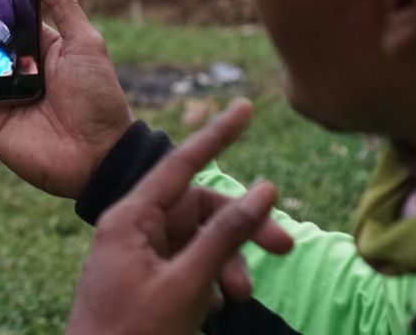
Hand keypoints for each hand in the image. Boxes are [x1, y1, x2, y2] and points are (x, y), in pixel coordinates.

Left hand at [66, 100, 292, 334]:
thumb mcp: (187, 284)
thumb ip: (225, 235)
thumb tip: (264, 191)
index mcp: (129, 218)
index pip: (182, 163)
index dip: (218, 134)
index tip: (247, 106)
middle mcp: (132, 229)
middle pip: (199, 208)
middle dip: (241, 227)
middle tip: (286, 246)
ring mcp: (139, 257)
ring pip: (200, 240)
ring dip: (229, 264)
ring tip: (242, 298)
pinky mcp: (147, 283)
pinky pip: (190, 267)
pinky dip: (211, 282)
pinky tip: (216, 309)